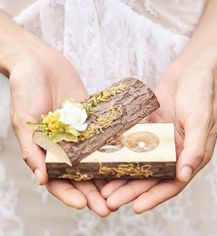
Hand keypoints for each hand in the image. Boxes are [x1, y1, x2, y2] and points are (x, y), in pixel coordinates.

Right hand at [8, 34, 109, 215]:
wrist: (40, 64)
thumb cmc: (25, 91)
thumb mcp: (24, 122)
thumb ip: (33, 150)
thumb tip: (42, 179)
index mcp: (47, 151)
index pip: (58, 179)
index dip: (70, 194)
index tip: (84, 205)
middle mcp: (65, 146)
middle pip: (81, 174)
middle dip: (93, 191)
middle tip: (108, 207)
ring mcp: (80, 133)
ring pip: (96, 158)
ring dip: (107, 174)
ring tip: (121, 187)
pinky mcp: (92, 119)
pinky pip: (104, 134)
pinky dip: (114, 145)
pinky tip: (127, 155)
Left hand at [101, 61, 216, 212]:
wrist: (189, 71)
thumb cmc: (201, 93)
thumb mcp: (202, 119)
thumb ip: (195, 148)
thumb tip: (184, 174)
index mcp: (191, 155)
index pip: (172, 183)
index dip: (154, 197)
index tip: (136, 207)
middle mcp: (175, 152)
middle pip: (151, 177)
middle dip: (131, 190)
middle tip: (110, 201)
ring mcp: (161, 141)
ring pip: (140, 163)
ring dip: (123, 175)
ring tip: (104, 187)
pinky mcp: (149, 128)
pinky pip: (134, 144)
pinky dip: (123, 153)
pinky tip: (108, 159)